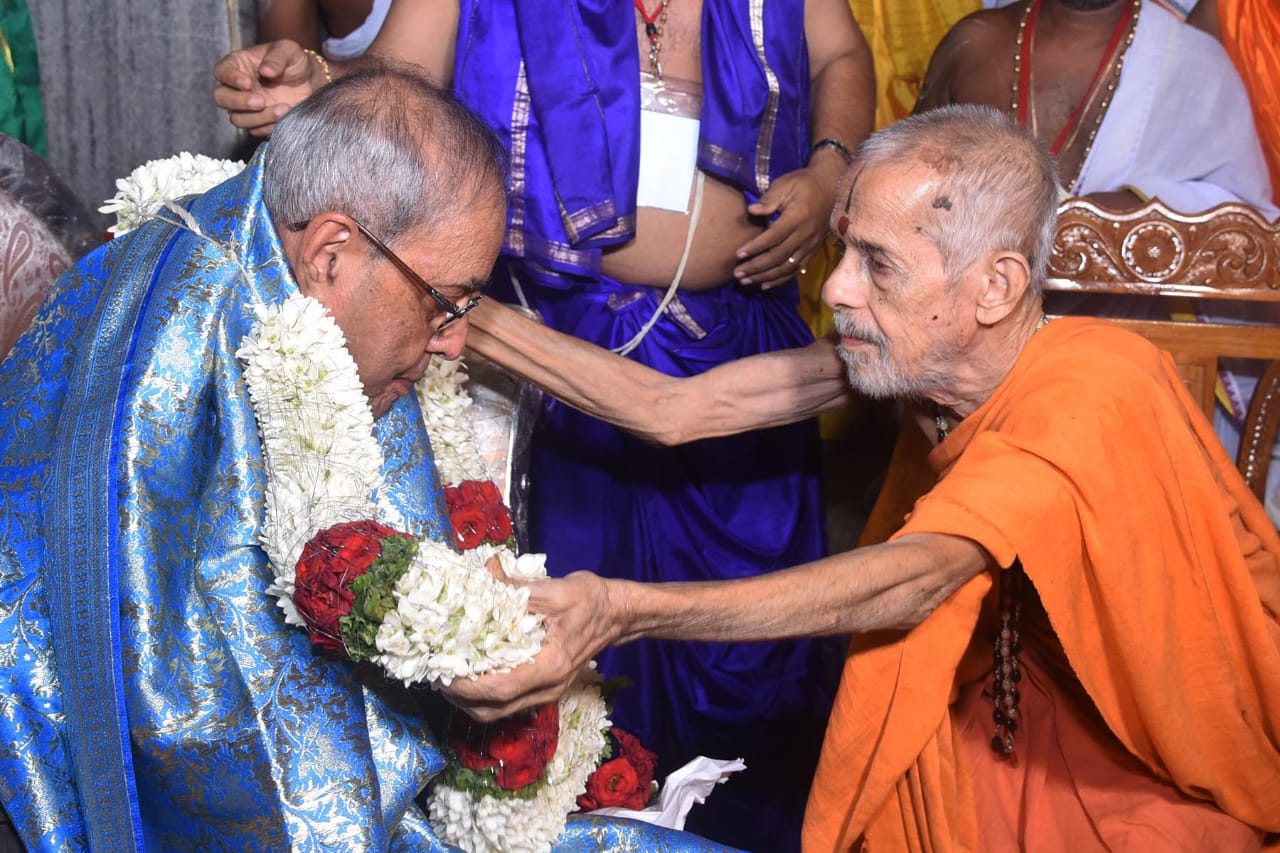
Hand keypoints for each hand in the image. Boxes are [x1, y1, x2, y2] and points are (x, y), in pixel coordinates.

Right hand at [212, 40, 320, 137]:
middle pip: (221, 98)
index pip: (221, 71)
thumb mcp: (288, 51)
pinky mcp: (259, 122)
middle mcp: (237, 87)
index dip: (230, 79)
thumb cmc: (294, 61)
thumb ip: (277, 57)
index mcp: (238, 65)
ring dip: (258, 118)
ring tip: (283, 109)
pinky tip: (285, 118)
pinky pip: (255, 130)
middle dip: (239, 102)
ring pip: (237, 118)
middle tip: (261, 101)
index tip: (247, 83)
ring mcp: (246, 107)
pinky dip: (269, 127)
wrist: (311, 82)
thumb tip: (265, 71)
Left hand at [442, 571, 623, 721]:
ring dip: (470, 699)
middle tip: (437, 674)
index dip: (466, 686)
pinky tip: (474, 671)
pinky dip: (486, 694)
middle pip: (494, 710)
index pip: (500, 689)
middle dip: (460, 698)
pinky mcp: (546, 688)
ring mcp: (548, 692)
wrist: (619, 614)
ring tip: (450, 674)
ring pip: (499, 711)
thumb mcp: (557, 589)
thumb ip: (518, 586)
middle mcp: (548, 687)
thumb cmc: (593, 600)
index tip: (441, 671)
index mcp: (550, 666)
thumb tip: (486, 571)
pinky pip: (509, 702)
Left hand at [733, 167, 834, 288]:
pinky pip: (796, 269)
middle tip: (737, 273)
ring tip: (746, 281)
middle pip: (778, 256)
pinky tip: (765, 284)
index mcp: (797, 217)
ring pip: (787, 267)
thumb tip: (752, 210)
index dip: (755, 247)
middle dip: (756, 267)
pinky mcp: (813, 250)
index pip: (773, 237)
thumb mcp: (786, 184)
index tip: (738, 254)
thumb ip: (769, 199)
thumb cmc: (804, 183)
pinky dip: (780, 279)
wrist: (831, 187)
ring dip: (765, 276)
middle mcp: (805, 234)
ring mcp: (811, 244)